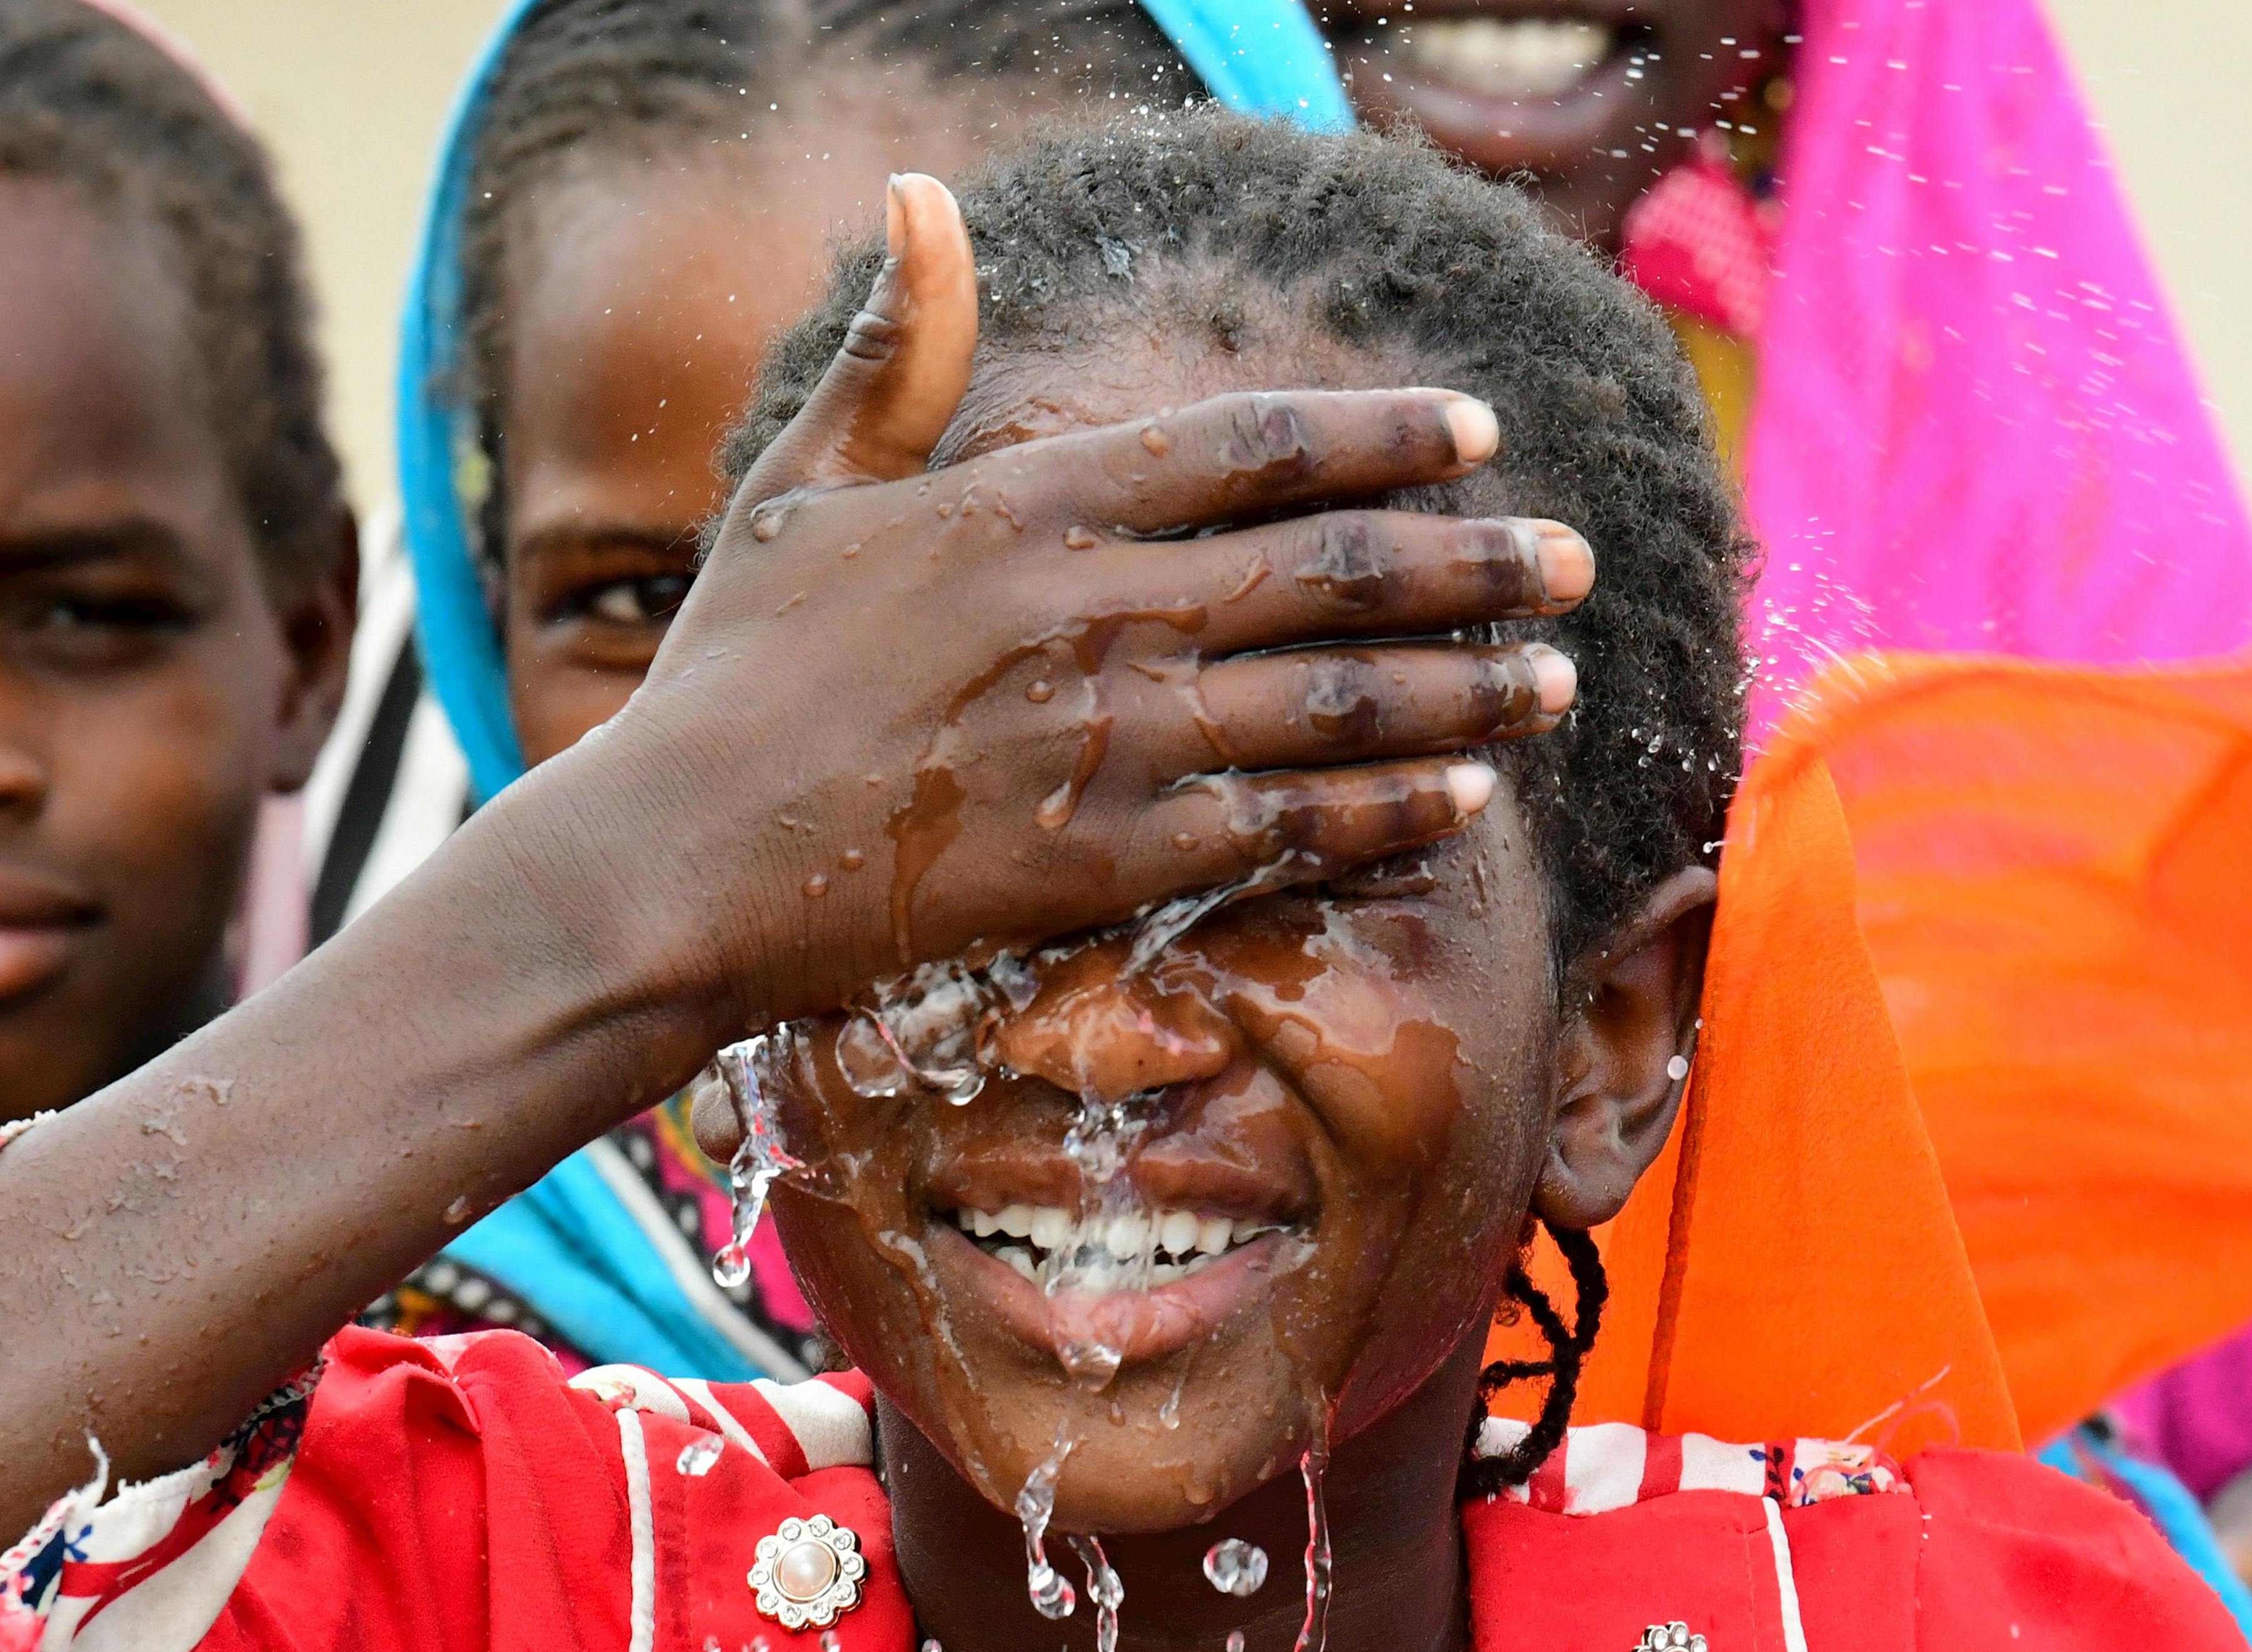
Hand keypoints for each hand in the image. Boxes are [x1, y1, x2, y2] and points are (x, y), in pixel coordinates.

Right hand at [545, 172, 1583, 1039]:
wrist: (678, 859)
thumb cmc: (735, 676)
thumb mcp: (804, 486)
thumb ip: (895, 350)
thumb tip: (921, 190)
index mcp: (1029, 504)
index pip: (1252, 445)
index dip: (1380, 434)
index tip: (1474, 432)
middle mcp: (1093, 610)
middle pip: (1336, 568)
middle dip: (1476, 562)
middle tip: (1573, 560)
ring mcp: (1112, 739)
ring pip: (1341, 699)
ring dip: (1468, 686)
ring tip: (1558, 674)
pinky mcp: (1113, 861)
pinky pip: (1295, 825)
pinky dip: (1393, 809)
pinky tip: (1467, 795)